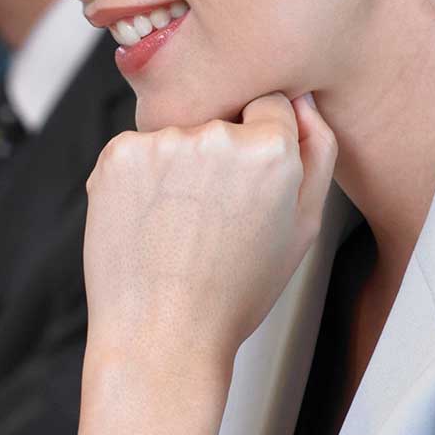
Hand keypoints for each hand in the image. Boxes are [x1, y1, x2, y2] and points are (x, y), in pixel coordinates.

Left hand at [69, 92, 337, 434]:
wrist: (162, 334)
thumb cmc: (234, 292)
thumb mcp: (303, 228)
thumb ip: (316, 152)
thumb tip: (301, 100)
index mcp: (270, 151)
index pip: (268, 104)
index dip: (259, 145)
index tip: (245, 186)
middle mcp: (215, 137)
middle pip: (220, 119)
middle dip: (217, 157)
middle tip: (210, 220)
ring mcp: (161, 144)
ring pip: (175, 135)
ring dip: (176, 167)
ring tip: (177, 227)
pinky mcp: (117, 156)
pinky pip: (136, 150)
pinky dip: (138, 178)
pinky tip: (147, 222)